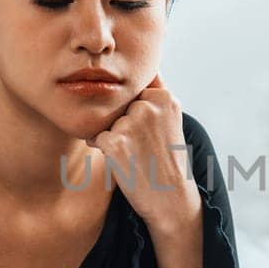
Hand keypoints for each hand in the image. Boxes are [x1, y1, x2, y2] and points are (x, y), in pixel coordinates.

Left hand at [88, 73, 200, 231]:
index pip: (133, 92)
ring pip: (106, 122)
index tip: (151, 134)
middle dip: (122, 124)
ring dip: (113, 137)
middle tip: (143, 148)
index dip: (135, 114)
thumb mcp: (171, 120)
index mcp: (165, 98)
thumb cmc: (168, 160)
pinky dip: (102, 149)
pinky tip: (123, 161)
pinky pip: (96, 137)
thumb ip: (155, 92)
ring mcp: (132, 123)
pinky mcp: (116, 143)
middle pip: (118, 106)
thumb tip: (143, 68)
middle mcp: (149, 105)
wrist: (172, 199)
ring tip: (135, 156)